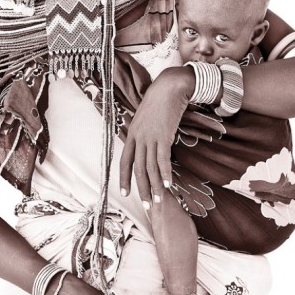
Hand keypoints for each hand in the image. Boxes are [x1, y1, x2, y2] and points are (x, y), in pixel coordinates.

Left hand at [119, 66, 194, 206]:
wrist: (168, 88)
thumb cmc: (159, 102)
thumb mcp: (145, 118)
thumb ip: (144, 133)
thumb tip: (146, 145)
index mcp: (132, 134)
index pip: (125, 161)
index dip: (125, 178)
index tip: (126, 193)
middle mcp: (138, 138)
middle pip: (138, 169)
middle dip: (141, 189)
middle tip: (147, 206)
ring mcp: (150, 137)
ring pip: (150, 167)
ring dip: (154, 186)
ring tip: (159, 201)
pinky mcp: (164, 136)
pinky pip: (163, 159)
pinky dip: (165, 174)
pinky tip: (168, 185)